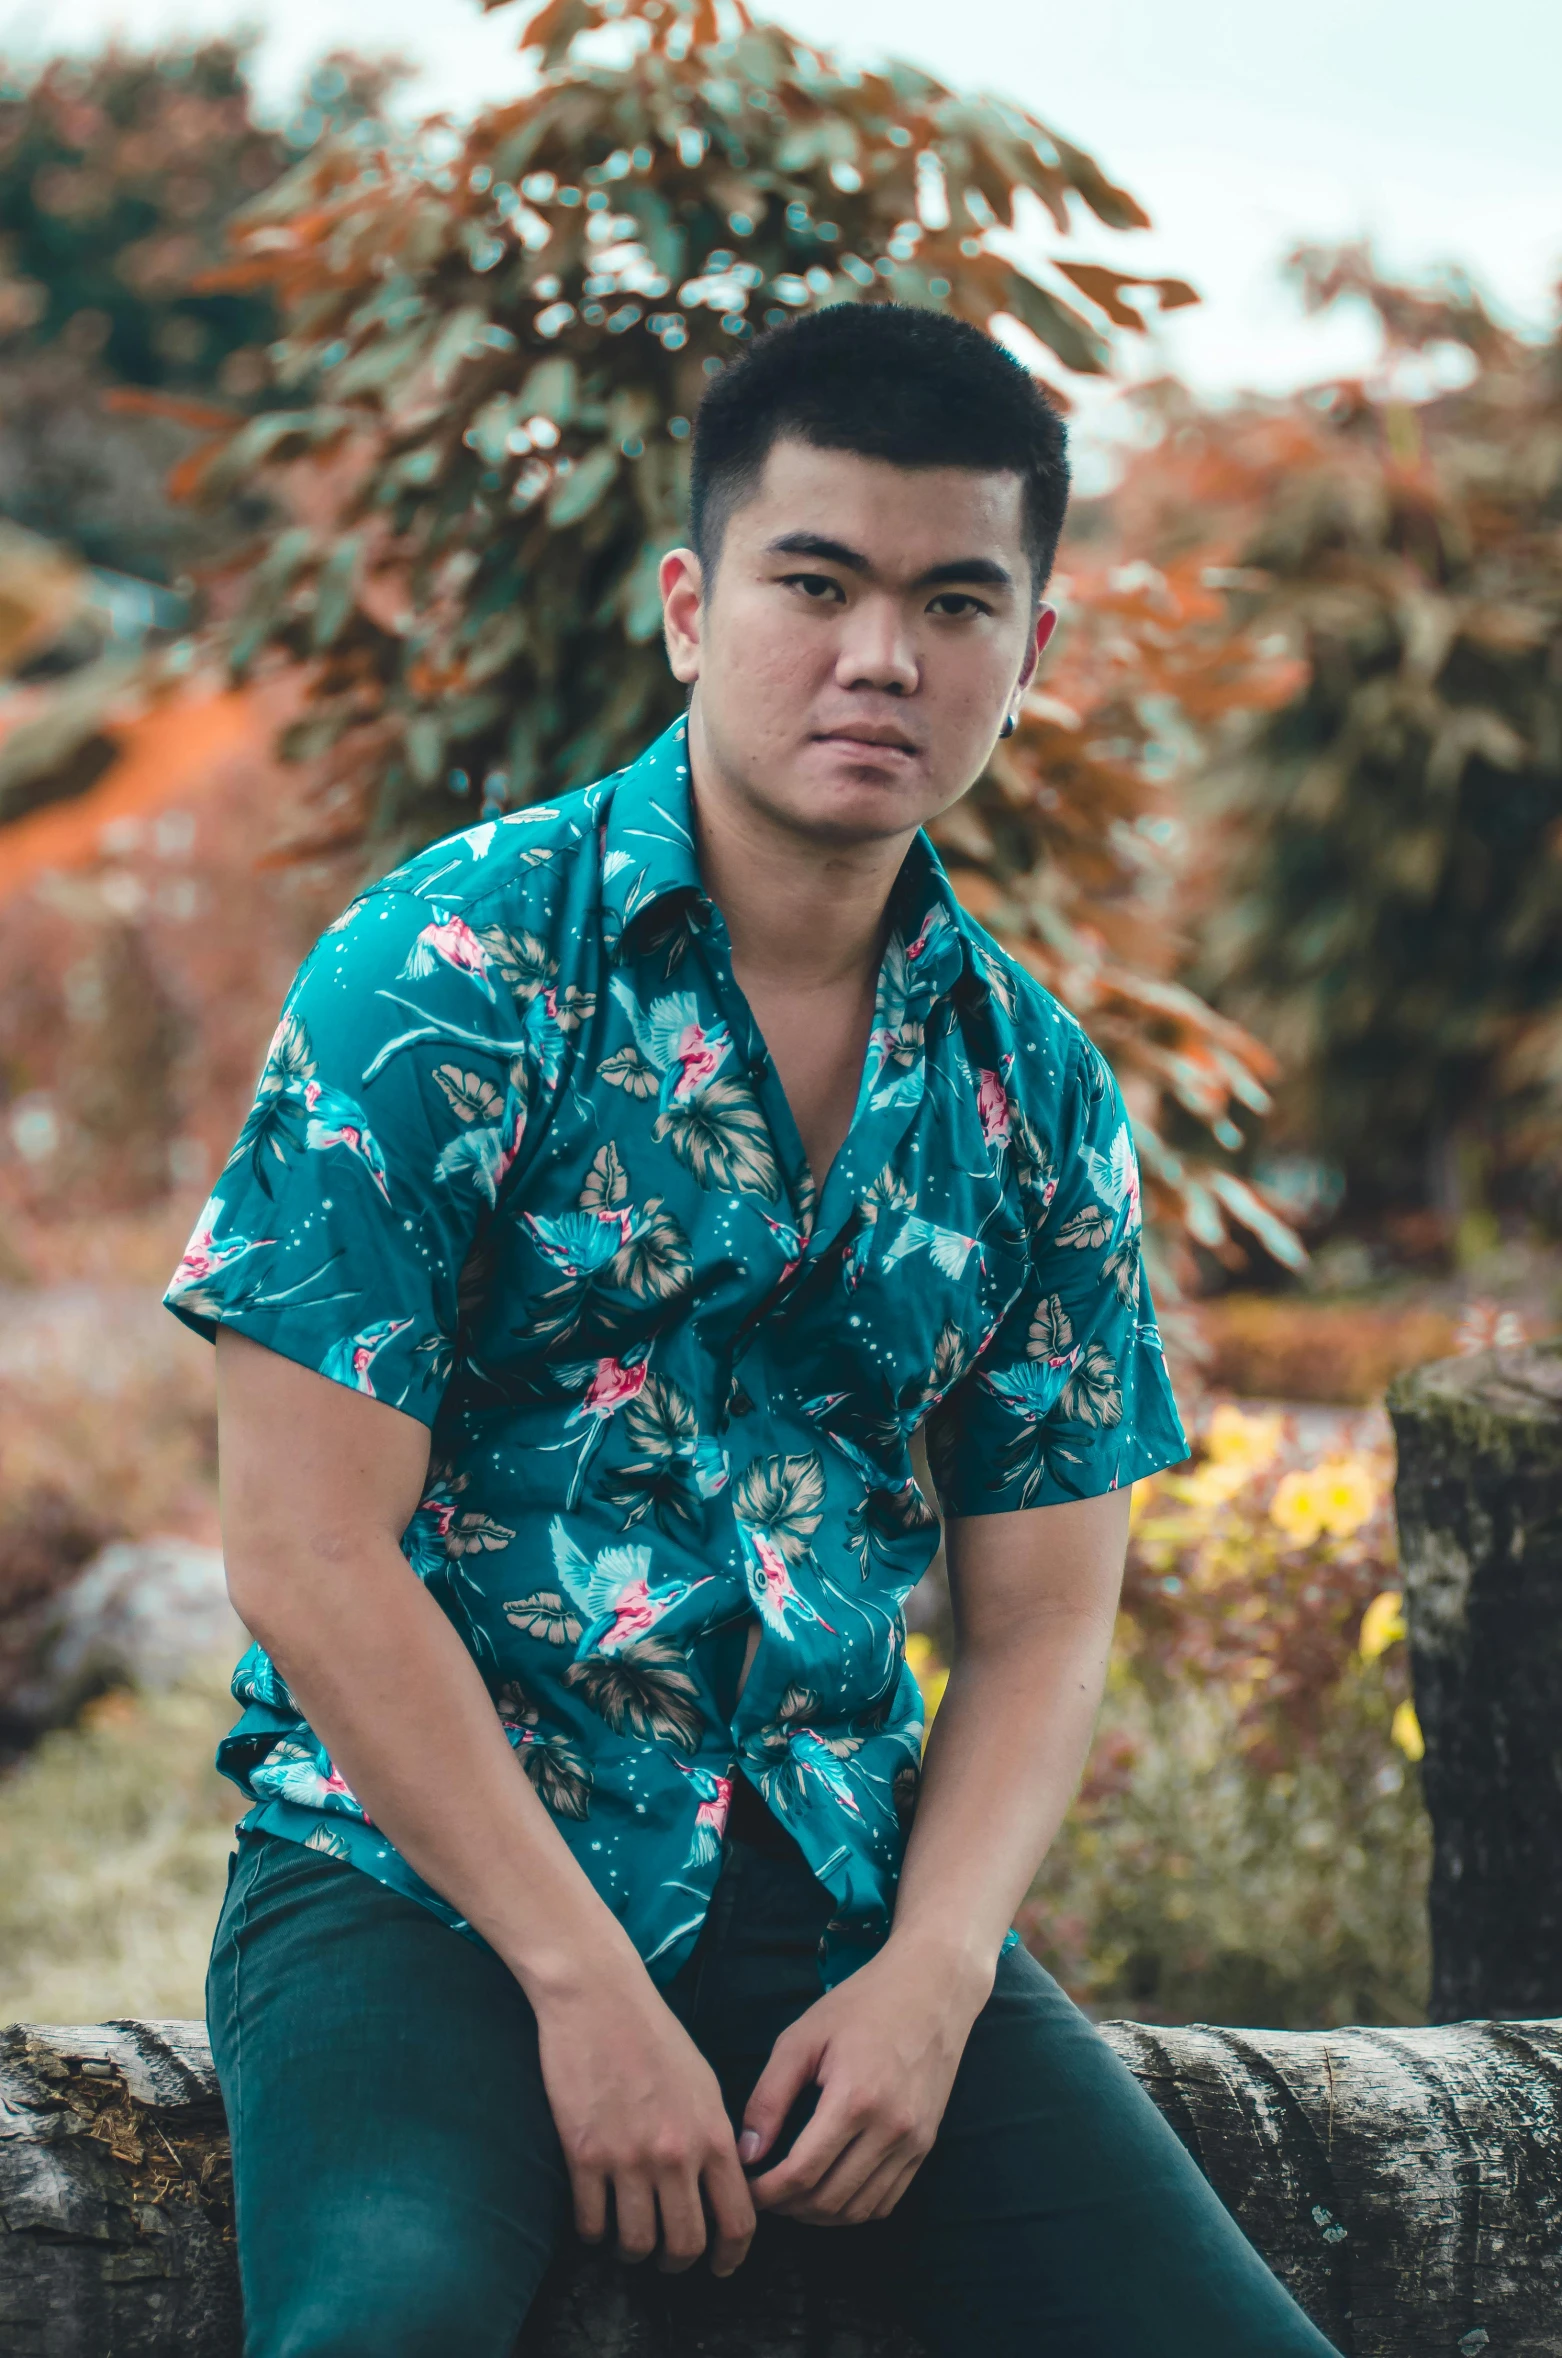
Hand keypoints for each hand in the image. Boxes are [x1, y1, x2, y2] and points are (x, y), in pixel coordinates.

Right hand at [533, 1963, 755, 2274]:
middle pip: (686, 2244)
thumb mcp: (704, 2083)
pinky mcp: (584, 2155)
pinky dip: (594, 2233)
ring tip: (629, 2240)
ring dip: (634, 2252)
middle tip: (668, 2259)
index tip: (721, 2267)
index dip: (731, 2257)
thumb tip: (726, 2184)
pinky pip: (591, 2224)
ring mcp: (628, 2158)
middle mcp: (675, 2154)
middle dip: (678, 2263)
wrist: (598, 1999)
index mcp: (713, 2135)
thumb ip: (717, 2137)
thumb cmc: (653, 2035)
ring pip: (637, 2244)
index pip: (737, 2220)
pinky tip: (595, 2220)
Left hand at [738, 1937, 992, 2226]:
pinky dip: (854, 2209)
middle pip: (830, 2200)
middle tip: (764, 2192)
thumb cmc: (861, 2005)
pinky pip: (887, 2200)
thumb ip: (769, 2097)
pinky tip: (830, 2191)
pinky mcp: (926, 2145)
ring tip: (792, 2196)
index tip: (745, 2187)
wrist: (931, 1988)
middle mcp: (891, 2128)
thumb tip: (747, 2153)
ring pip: (859, 2210)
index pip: (803, 2173)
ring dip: (819, 2215)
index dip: (767, 2192)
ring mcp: (914, 2141)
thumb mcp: (803, 2038)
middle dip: (788, 2207)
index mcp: (855, 2098)